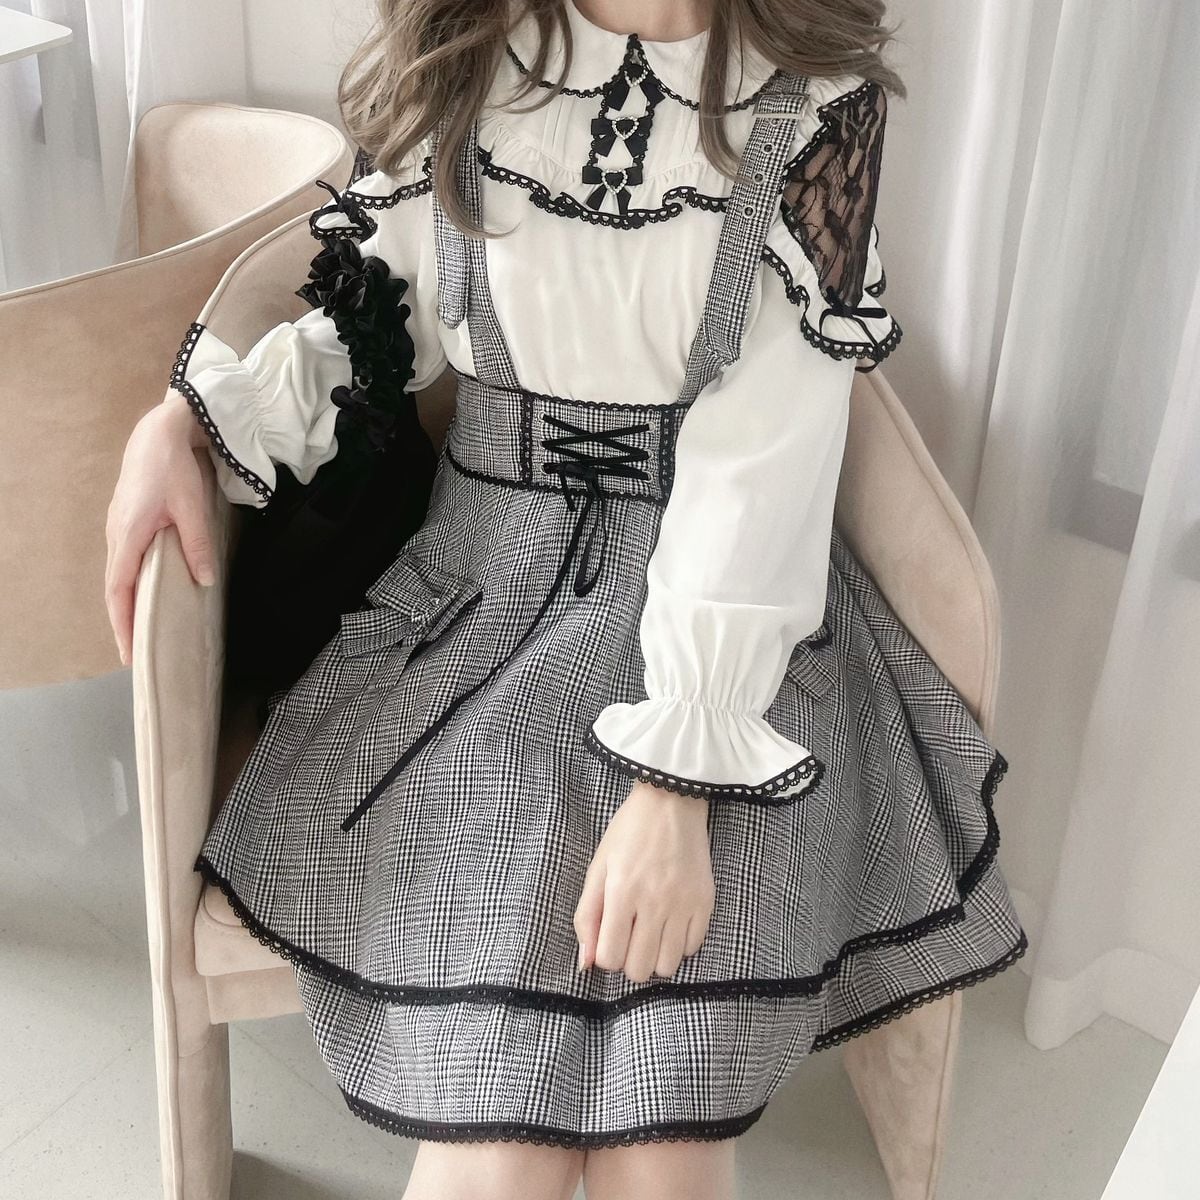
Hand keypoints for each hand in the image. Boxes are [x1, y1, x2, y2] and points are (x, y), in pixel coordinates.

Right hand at [104, 391, 218, 665]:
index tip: (130, 652)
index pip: (120, 591)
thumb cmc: (173, 467)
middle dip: (124, 622)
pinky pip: (125, 561)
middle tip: (136, 653)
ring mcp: (118, 528)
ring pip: (119, 575)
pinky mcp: (126, 521)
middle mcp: (117, 535)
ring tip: (141, 631)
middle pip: (115, 589)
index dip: (124, 623)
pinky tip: (146, 593)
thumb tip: (204, 581)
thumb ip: (197, 545)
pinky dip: (131, 583)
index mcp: (129, 536)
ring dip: (127, 603)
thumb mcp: (192, 507)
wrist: (159, 432)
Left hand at [573, 779, 715, 983]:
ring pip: (667, 966)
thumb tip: (584, 964)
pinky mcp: (705, 902)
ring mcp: (684, 904)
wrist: (671, 803)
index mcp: (622, 892)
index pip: (610, 957)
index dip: (605, 954)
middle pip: (639, 969)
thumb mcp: (598, 867)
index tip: (609, 937)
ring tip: (650, 934)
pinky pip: (692, 948)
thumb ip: (587, 917)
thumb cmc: (629, 833)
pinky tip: (670, 924)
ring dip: (654, 957)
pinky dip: (678, 945)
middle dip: (628, 960)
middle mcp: (654, 903)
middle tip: (629, 937)